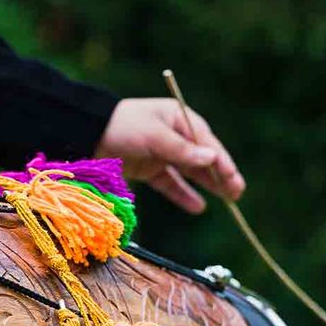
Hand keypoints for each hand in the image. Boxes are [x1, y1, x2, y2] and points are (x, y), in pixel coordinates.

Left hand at [95, 98, 244, 213]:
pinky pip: (170, 183)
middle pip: (202, 158)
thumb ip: (181, 150)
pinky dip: (182, 194)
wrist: (88, 134)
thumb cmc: (123, 126)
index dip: (221, 162)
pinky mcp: (148, 169)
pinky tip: (197, 206)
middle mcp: (174, 136)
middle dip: (220, 175)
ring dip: (206, 185)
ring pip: (189, 172)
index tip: (233, 179)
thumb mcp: (154, 136)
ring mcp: (161, 154)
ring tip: (226, 200)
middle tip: (237, 193)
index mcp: (180, 119)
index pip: (206, 143)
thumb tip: (212, 158)